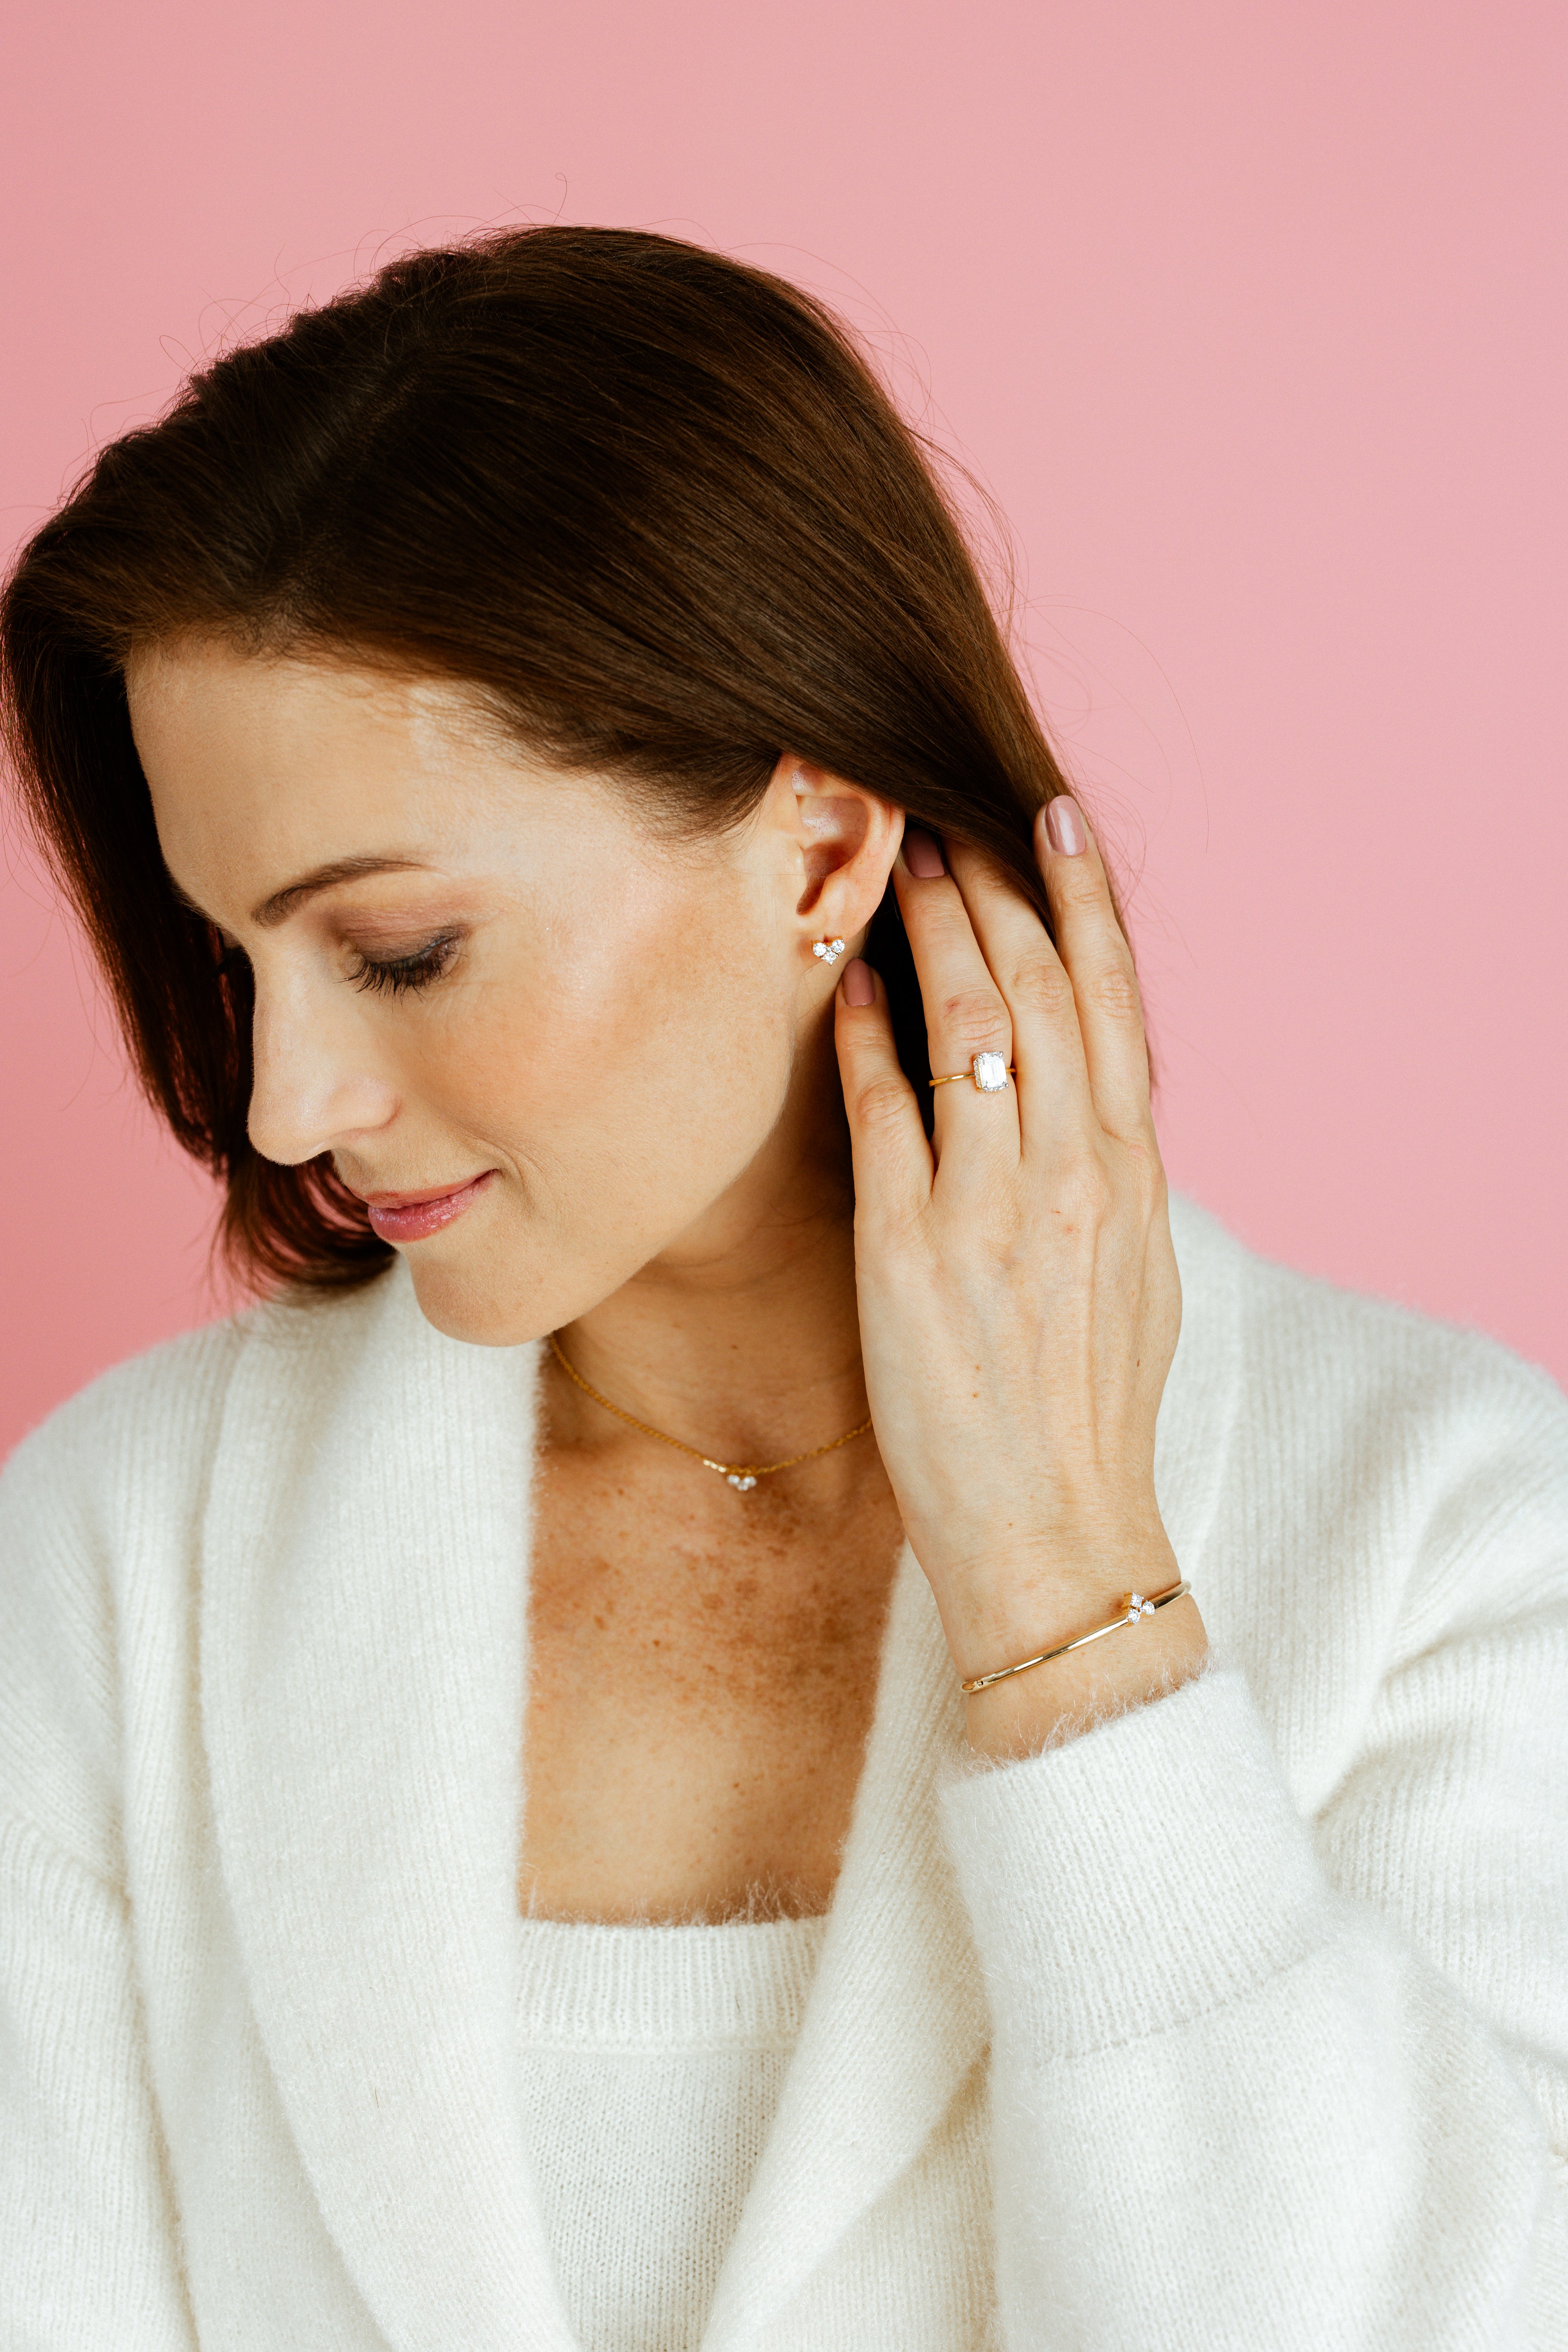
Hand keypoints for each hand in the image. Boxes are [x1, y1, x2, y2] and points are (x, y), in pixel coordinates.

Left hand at [833, 796, 1207, 1752]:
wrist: (1060, 1540)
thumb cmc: (1090, 1416)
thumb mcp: (1137, 1281)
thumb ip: (1114, 1179)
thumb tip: (1090, 1098)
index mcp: (1131, 1179)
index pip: (1111, 1005)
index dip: (1080, 904)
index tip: (1051, 821)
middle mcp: (1072, 1177)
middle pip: (1037, 991)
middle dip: (994, 887)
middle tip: (952, 807)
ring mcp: (991, 1210)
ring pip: (967, 1028)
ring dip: (931, 929)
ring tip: (899, 857)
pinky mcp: (911, 1254)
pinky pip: (887, 1115)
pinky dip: (866, 1038)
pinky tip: (847, 977)